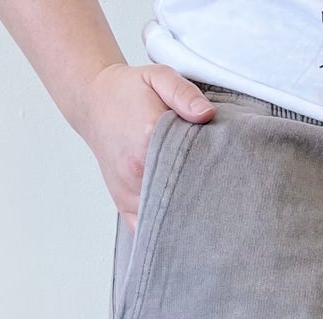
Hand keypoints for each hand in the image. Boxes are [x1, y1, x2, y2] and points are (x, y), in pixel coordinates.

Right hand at [71, 62, 216, 232]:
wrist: (94, 102)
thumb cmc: (129, 91)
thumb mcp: (157, 77)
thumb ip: (183, 93)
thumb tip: (206, 114)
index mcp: (148, 139)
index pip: (190, 166)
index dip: (212, 174)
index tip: (228, 178)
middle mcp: (136, 171)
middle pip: (180, 197)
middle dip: (203, 203)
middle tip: (227, 206)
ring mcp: (128, 192)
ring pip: (164, 219)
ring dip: (186, 223)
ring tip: (210, 223)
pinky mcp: (123, 205)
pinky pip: (145, 231)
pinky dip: (164, 235)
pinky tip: (183, 236)